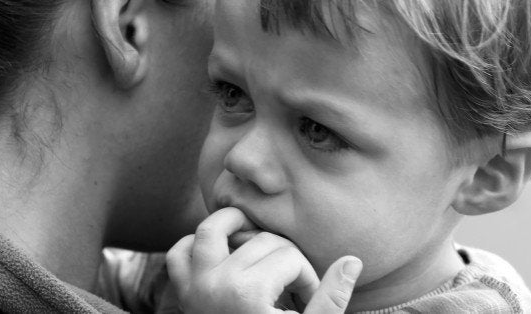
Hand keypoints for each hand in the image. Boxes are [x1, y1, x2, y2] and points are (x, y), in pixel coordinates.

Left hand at [166, 207, 362, 313]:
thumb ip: (331, 299)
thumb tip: (352, 260)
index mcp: (248, 294)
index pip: (290, 258)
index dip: (307, 276)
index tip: (306, 301)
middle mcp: (216, 283)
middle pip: (261, 240)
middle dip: (283, 257)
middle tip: (289, 285)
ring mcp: (194, 286)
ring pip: (211, 229)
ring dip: (234, 226)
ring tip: (256, 240)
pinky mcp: (182, 293)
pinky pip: (179, 253)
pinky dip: (195, 245)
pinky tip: (221, 254)